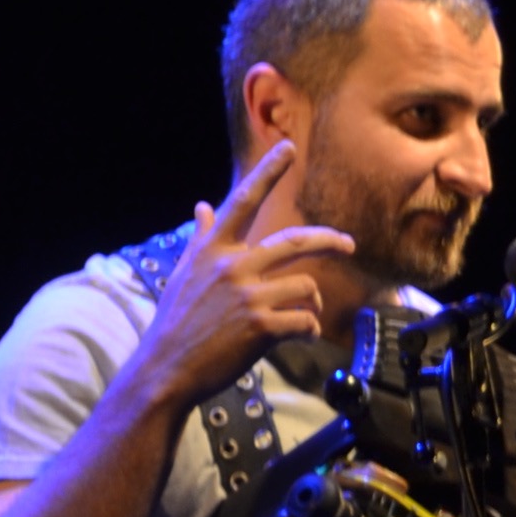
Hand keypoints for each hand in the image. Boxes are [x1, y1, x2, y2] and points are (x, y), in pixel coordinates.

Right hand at [132, 140, 355, 403]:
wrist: (167, 368)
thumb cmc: (176, 322)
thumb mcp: (185, 273)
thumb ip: (201, 238)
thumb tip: (202, 206)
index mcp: (214, 250)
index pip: (244, 200)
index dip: (267, 172)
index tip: (288, 147)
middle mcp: (233, 266)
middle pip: (293, 241)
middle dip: (328, 240)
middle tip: (349, 244)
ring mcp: (248, 296)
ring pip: (305, 286)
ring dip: (313, 302)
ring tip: (304, 315)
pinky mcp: (260, 327)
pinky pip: (304, 321)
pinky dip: (310, 329)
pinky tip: (302, 335)